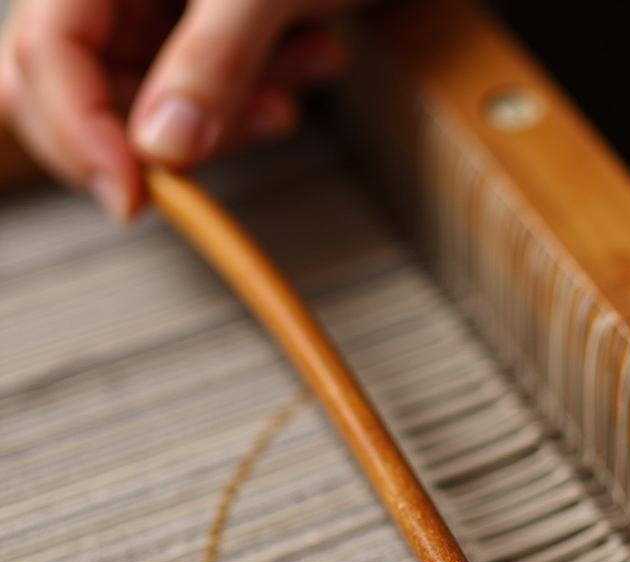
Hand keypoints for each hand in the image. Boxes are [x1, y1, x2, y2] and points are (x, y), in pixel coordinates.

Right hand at [0, 1, 355, 219]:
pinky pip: (197, 92)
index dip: (81, 136)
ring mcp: (147, 3)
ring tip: (307, 66)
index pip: (44, 53)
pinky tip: (311, 57)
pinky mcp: (191, 24)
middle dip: (172, 131)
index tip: (135, 201)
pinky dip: (255, 96)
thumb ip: (214, 58)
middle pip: (84, 91)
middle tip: (257, 123)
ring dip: (233, 115)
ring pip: (148, 104)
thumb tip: (164, 150)